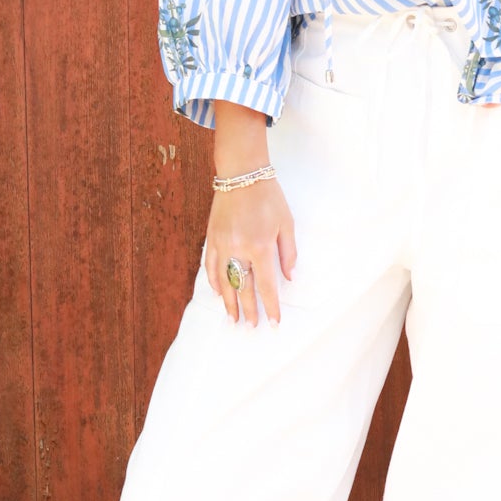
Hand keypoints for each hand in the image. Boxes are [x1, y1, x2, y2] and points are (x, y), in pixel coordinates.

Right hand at [204, 177, 296, 324]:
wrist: (242, 173)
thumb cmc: (269, 197)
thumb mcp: (286, 223)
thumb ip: (288, 253)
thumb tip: (289, 278)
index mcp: (260, 246)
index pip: (266, 285)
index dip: (271, 306)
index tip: (273, 323)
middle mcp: (238, 249)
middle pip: (243, 288)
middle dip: (248, 310)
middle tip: (251, 327)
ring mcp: (222, 244)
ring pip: (224, 281)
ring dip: (228, 302)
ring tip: (232, 318)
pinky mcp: (211, 238)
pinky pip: (210, 266)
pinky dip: (214, 281)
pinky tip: (217, 293)